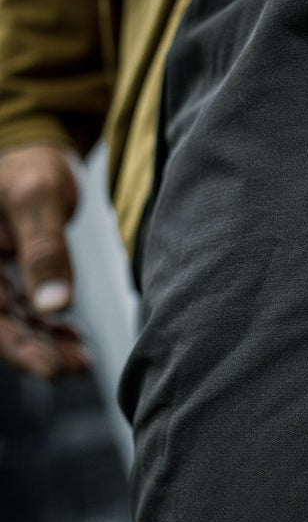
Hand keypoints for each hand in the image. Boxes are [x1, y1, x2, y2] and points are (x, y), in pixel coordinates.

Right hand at [0, 144, 88, 377]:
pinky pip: (27, 310)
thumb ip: (45, 249)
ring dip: (46, 342)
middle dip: (34, 349)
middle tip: (69, 369)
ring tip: (81, 362)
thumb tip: (54, 306)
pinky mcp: (12, 277)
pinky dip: (51, 328)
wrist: (38, 152)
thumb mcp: (38, 198)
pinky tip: (75, 343)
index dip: (16, 345)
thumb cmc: (31, 165)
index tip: (49, 368)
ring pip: (15, 320)